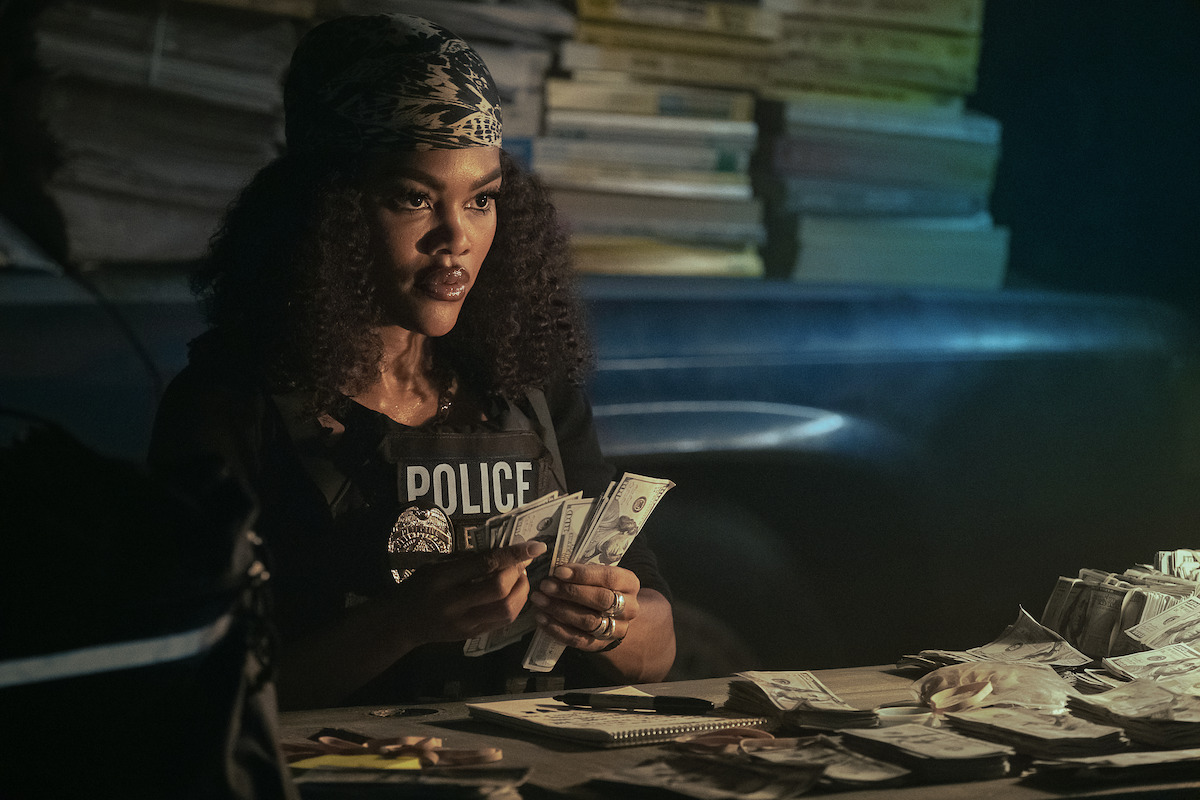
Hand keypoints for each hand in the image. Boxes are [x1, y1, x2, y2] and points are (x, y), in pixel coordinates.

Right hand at [388, 540, 545, 644]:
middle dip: (518, 573)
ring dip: (522, 592)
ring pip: (506, 610)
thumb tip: (503, 549)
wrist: (402, 623)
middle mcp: (454, 604)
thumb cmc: (419, 586)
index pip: (485, 565)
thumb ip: (467, 558)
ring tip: (521, 578)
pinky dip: (515, 605)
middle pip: (499, 590)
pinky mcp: (472, 635)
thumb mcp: (436, 565)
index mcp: (442, 579)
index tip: (535, 546)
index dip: (513, 555)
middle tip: (522, 563)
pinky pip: (503, 622)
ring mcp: (464, 624)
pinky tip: (514, 593)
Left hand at [530, 563, 640, 652]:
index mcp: (629, 584)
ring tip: (539, 600)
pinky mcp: (600, 645)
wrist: (613, 617)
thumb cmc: (600, 588)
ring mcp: (616, 629)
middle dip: (570, 592)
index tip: (559, 571)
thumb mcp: (599, 575)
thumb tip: (556, 568)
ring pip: (588, 621)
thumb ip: (584, 571)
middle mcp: (628, 608)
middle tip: (546, 585)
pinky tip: (542, 619)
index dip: (583, 574)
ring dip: (560, 610)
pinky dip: (557, 629)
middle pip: (600, 600)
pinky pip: (578, 639)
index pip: (609, 577)